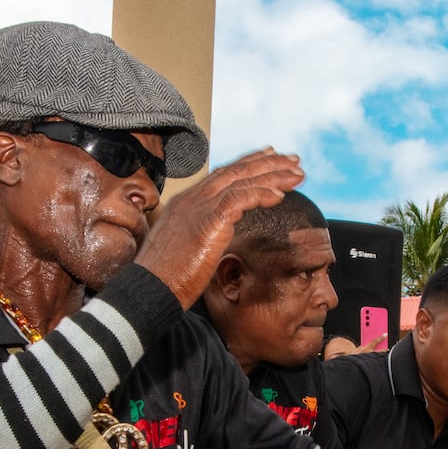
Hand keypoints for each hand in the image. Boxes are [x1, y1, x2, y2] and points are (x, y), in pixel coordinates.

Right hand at [135, 149, 303, 307]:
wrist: (150, 289)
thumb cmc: (165, 279)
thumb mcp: (183, 250)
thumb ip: (200, 237)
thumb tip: (213, 240)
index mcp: (186, 204)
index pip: (221, 176)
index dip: (248, 165)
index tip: (269, 158)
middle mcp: (192, 199)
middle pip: (235, 170)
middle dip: (267, 162)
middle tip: (292, 159)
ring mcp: (199, 206)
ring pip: (242, 179)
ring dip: (273, 175)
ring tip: (298, 174)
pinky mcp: (208, 219)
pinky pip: (241, 197)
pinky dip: (262, 193)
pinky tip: (281, 195)